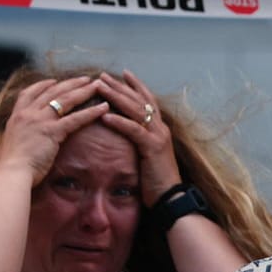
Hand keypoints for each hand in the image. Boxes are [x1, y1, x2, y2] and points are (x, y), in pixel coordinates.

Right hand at [0, 76, 107, 183]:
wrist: (9, 174)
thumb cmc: (10, 167)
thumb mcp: (12, 145)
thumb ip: (21, 137)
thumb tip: (26, 140)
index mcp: (16, 116)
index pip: (29, 93)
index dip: (43, 85)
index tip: (55, 81)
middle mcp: (27, 114)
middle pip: (52, 92)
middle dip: (70, 83)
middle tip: (86, 79)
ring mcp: (39, 121)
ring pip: (65, 100)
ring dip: (83, 91)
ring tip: (98, 86)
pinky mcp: (52, 132)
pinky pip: (75, 119)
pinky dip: (91, 112)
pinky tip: (103, 108)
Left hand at [94, 70, 182, 206]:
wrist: (172, 198)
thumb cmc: (157, 181)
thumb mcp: (147, 156)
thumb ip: (140, 142)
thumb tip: (127, 136)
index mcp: (159, 129)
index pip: (147, 100)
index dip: (136, 86)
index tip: (122, 73)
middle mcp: (160, 128)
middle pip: (139, 100)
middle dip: (120, 86)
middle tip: (103, 75)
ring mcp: (158, 136)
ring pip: (135, 110)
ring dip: (116, 97)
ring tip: (100, 87)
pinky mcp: (153, 147)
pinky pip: (134, 130)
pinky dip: (119, 121)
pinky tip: (105, 115)